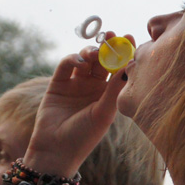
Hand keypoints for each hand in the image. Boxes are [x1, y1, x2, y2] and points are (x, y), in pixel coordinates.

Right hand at [23, 33, 135, 175]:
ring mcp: (75, 84)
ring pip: (84, 59)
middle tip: (111, 35)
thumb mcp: (104, 113)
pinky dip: (72, 59)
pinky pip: (66, 65)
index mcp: (108, 94)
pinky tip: (79, 61)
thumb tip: (129, 66)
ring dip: (90, 52)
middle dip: (107, 46)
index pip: (118, 68)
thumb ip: (115, 90)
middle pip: (102, 60)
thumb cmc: (84, 136)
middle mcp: (93, 87)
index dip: (124, 53)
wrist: (55, 150)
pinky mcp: (58, 84)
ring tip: (94, 53)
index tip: (130, 37)